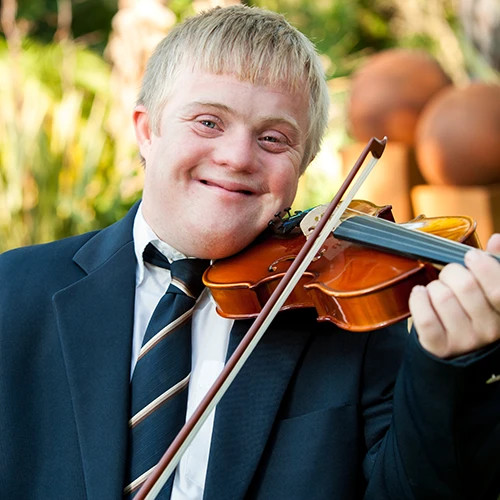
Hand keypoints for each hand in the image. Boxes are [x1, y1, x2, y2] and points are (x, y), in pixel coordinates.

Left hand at [409, 233, 499, 357]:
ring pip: (442, 298)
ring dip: (433, 287)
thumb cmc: (470, 311)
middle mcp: (490, 330)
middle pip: (466, 285)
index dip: (484, 267)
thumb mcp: (487, 290)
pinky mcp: (440, 346)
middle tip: (448, 277)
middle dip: (451, 272)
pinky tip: (420, 294)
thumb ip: (495, 265)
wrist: (454, 349)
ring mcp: (465, 340)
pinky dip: (418, 300)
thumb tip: (497, 239)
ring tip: (436, 291)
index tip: (470, 256)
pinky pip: (425, 317)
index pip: (498, 288)